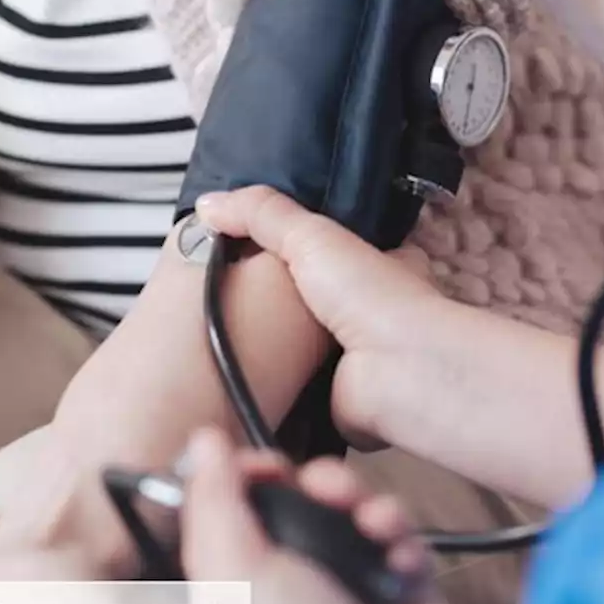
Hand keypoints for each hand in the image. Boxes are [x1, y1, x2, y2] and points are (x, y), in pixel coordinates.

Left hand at [181, 428, 463, 603]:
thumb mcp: (244, 575)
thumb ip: (217, 503)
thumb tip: (203, 441)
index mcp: (240, 574)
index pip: (235, 500)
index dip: (251, 471)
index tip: (268, 464)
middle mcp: (292, 571)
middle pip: (299, 491)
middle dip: (320, 482)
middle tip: (327, 491)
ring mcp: (346, 573)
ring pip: (353, 502)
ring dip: (365, 504)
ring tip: (370, 524)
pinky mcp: (394, 577)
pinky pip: (397, 529)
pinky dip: (399, 536)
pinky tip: (396, 558)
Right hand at [195, 186, 443, 445]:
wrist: (395, 371)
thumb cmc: (377, 298)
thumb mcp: (310, 234)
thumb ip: (260, 214)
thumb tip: (209, 205)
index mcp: (378, 263)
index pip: (330, 247)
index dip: (291, 245)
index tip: (244, 245)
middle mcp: (369, 311)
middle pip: (309, 300)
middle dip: (273, 302)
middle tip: (227, 295)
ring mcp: (353, 358)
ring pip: (298, 347)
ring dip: (269, 345)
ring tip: (223, 333)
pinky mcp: (334, 398)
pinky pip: (292, 388)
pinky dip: (271, 385)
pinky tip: (241, 374)